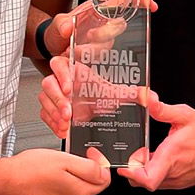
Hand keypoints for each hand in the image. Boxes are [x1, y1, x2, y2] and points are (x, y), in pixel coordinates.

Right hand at [1, 148, 110, 194]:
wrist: (7, 182)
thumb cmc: (31, 171)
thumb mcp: (64, 160)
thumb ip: (88, 167)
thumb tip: (103, 170)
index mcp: (80, 192)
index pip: (104, 179)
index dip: (100, 162)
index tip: (91, 151)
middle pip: (92, 184)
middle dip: (90, 167)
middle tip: (80, 153)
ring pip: (78, 186)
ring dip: (76, 172)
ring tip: (64, 160)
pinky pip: (64, 189)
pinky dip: (64, 178)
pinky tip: (53, 170)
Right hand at [39, 56, 153, 139]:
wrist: (91, 107)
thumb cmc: (98, 95)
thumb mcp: (114, 93)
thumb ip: (131, 93)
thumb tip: (149, 95)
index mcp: (74, 70)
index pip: (60, 65)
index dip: (62, 75)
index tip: (69, 89)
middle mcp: (61, 81)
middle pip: (49, 84)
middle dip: (58, 100)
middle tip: (68, 112)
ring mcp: (54, 96)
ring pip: (45, 100)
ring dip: (54, 113)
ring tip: (66, 123)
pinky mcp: (50, 109)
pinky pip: (44, 114)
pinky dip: (52, 123)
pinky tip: (62, 129)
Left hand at [42, 0, 159, 58]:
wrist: (54, 47)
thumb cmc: (59, 31)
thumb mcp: (57, 24)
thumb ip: (60, 24)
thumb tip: (66, 27)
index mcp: (99, 9)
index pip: (123, 1)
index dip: (139, 1)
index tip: (150, 4)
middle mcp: (106, 24)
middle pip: (119, 25)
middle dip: (105, 33)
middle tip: (88, 36)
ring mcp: (105, 40)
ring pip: (109, 44)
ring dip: (93, 49)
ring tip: (75, 51)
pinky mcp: (102, 55)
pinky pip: (104, 59)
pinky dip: (91, 60)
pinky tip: (79, 60)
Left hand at [116, 95, 194, 190]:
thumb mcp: (184, 114)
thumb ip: (161, 109)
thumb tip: (145, 98)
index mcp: (172, 156)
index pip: (147, 179)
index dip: (132, 174)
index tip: (125, 163)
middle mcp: (174, 173)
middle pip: (143, 183)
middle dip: (134, 170)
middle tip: (135, 153)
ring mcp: (179, 180)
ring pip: (153, 183)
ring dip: (145, 171)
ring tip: (147, 153)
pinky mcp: (182, 182)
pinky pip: (163, 182)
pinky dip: (156, 173)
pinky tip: (159, 157)